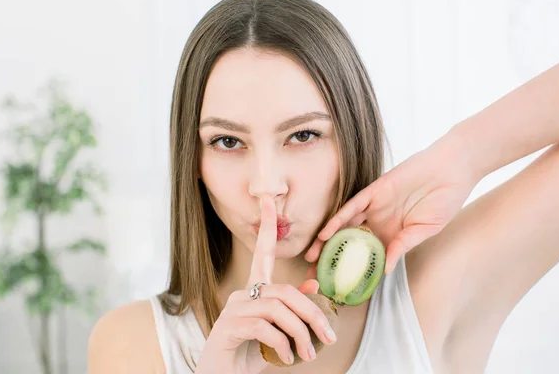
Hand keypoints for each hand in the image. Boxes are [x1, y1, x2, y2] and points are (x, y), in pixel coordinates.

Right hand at [196, 194, 336, 373]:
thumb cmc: (247, 355)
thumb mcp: (277, 333)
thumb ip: (292, 312)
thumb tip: (314, 285)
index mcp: (253, 292)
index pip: (261, 253)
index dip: (266, 227)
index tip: (269, 201)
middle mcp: (241, 295)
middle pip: (285, 291)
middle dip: (313, 313)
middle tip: (330, 337)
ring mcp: (232, 310)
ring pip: (278, 308)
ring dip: (301, 333)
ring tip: (310, 354)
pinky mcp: (228, 327)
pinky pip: (265, 327)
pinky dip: (283, 344)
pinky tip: (288, 358)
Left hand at [305, 139, 478, 274]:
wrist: (452, 169)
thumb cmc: (445, 200)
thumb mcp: (426, 229)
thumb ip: (404, 245)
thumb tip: (385, 270)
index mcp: (391, 234)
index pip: (365, 256)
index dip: (350, 270)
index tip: (336, 286)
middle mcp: (378, 221)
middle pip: (348, 242)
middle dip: (331, 258)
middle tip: (314, 276)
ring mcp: (375, 206)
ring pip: (344, 225)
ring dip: (327, 241)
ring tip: (312, 258)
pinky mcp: (374, 190)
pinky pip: (352, 207)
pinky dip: (338, 220)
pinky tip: (325, 234)